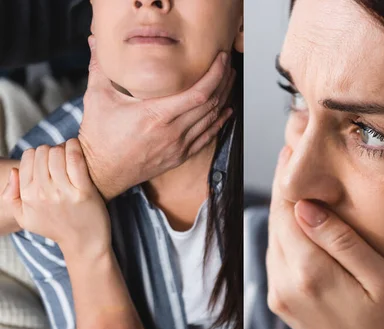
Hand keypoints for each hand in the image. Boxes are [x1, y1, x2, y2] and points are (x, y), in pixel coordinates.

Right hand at [1, 139, 110, 256]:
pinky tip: (77, 147)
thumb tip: (14, 172)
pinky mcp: (83, 191)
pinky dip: (75, 148)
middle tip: (60, 157)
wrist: (83, 243)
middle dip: (51, 150)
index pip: (28, 158)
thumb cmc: (55, 227)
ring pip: (57, 153)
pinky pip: (75, 159)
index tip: (48, 159)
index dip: (38, 154)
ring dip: (64, 148)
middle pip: (42, 152)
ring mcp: (63, 192)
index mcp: (28, 195)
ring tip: (69, 153)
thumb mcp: (25, 217)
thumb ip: (12, 195)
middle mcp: (43, 193)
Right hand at [79, 36, 234, 200]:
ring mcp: (179, 146)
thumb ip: (99, 67)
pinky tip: (226, 111)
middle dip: (224, 82)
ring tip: (229, 82)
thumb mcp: (97, 98)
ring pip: (212, 120)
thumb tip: (94, 40)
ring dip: (224, 99)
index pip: (198, 93)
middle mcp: (172, 132)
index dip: (215, 75)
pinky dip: (219, 122)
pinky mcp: (180, 156)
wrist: (101, 172)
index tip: (221, 60)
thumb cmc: (99, 137)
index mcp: (156, 115)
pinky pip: (207, 137)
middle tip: (228, 65)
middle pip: (211, 104)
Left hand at [266, 146, 383, 328]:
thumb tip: (307, 206)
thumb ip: (343, 241)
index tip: (293, 146)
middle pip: (275, 218)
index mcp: (310, 274)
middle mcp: (284, 282)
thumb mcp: (380, 280)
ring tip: (297, 176)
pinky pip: (276, 253)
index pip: (288, 210)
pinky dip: (285, 230)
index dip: (289, 176)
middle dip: (283, 184)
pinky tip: (301, 216)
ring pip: (272, 234)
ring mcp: (277, 293)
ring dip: (283, 206)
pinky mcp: (279, 299)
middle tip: (293, 150)